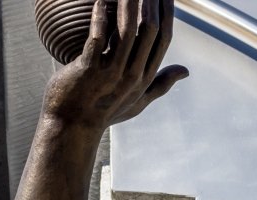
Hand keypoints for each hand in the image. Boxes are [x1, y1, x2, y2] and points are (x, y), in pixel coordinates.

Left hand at [43, 0, 187, 130]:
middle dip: (150, 1)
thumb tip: (185, 71)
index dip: (167, 12)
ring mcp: (110, 73)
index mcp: (145, 76)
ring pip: (126, 30)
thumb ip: (161, 85)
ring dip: (128, 3)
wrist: (71, 129)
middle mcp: (132, 74)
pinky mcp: (87, 70)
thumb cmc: (103, 113)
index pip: (163, 37)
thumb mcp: (137, 102)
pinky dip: (99, 17)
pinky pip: (96, 38)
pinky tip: (99, 1)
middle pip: (149, 29)